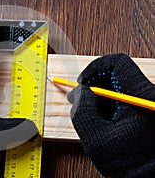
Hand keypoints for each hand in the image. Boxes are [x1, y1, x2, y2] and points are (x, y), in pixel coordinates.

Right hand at [68, 54, 154, 176]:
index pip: (117, 63)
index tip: (83, 82)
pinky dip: (111, 103)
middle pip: (118, 73)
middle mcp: (150, 96)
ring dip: (101, 95)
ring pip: (120, 85)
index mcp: (141, 98)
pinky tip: (104, 118)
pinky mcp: (148, 109)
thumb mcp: (95, 138)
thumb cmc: (128, 165)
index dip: (94, 68)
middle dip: (95, 84)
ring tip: (93, 114)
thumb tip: (80, 91)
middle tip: (82, 99)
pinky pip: (126, 96)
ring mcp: (150, 103)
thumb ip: (82, 109)